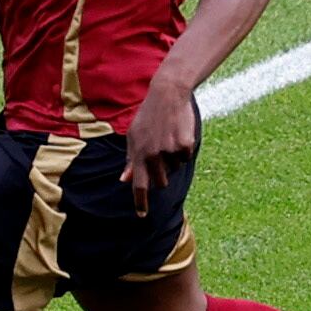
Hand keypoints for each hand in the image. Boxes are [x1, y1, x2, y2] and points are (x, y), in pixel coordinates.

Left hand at [120, 76, 198, 216]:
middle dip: (162, 175)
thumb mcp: (134, 136)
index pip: (139, 185)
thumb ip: (131, 159)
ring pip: (175, 168)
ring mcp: (169, 151)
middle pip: (161, 182)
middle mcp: (153, 155)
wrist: (167, 95)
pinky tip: (178, 133)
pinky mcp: (184, 145)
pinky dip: (183, 149)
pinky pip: (186, 157)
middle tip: (162, 155)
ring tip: (168, 137)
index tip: (142, 216)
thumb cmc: (148, 116)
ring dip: (173, 159)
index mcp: (138, 154)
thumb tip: (124, 180)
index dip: (140, 202)